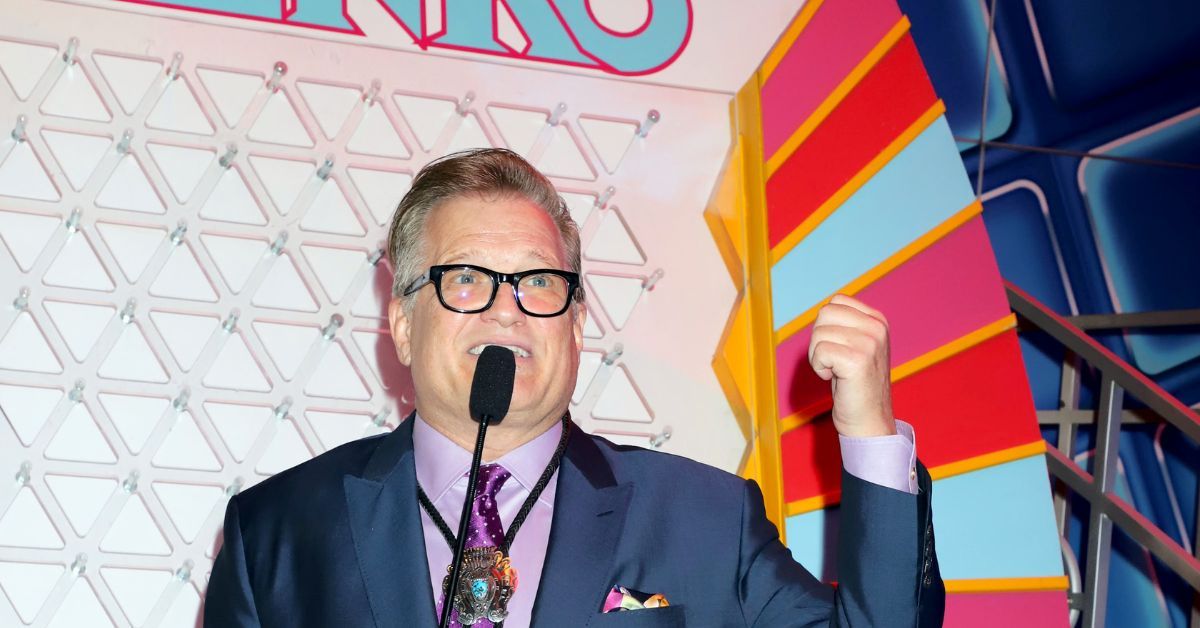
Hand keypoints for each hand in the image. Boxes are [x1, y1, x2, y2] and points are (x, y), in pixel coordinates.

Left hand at [808, 294, 896, 437]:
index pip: (836, 301)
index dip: (826, 325)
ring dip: (818, 356)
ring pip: (818, 333)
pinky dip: (819, 367)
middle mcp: (877, 328)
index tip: (839, 348)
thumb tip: (823, 310)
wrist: (868, 420)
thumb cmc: (856, 384)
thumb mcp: (856, 346)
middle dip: (819, 339)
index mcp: (878, 320)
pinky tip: (834, 378)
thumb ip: (845, 325)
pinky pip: (819, 352)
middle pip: (824, 314)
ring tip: (836, 371)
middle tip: (834, 361)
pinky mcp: (857, 360)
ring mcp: (869, 343)